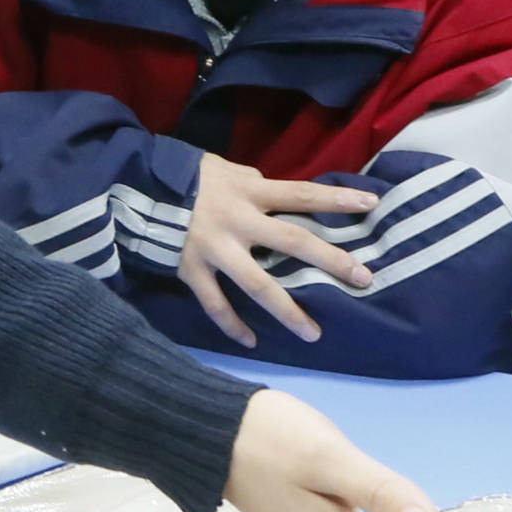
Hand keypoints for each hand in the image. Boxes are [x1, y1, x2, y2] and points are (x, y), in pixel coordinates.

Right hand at [178, 155, 379, 348]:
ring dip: (287, 310)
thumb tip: (285, 197)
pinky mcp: (192, 269)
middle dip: (329, 260)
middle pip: (291, 241)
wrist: (139, 186)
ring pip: (256, 284)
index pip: (301, 193)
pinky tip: (251, 342)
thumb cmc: (192, 177)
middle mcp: (238, 220)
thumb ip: (258, 185)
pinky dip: (232, 324)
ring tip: (313, 334)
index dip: (336, 198)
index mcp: (250, 190)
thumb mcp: (229, 170)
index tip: (371, 204)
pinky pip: (215, 303)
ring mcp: (215, 248)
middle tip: (363, 278)